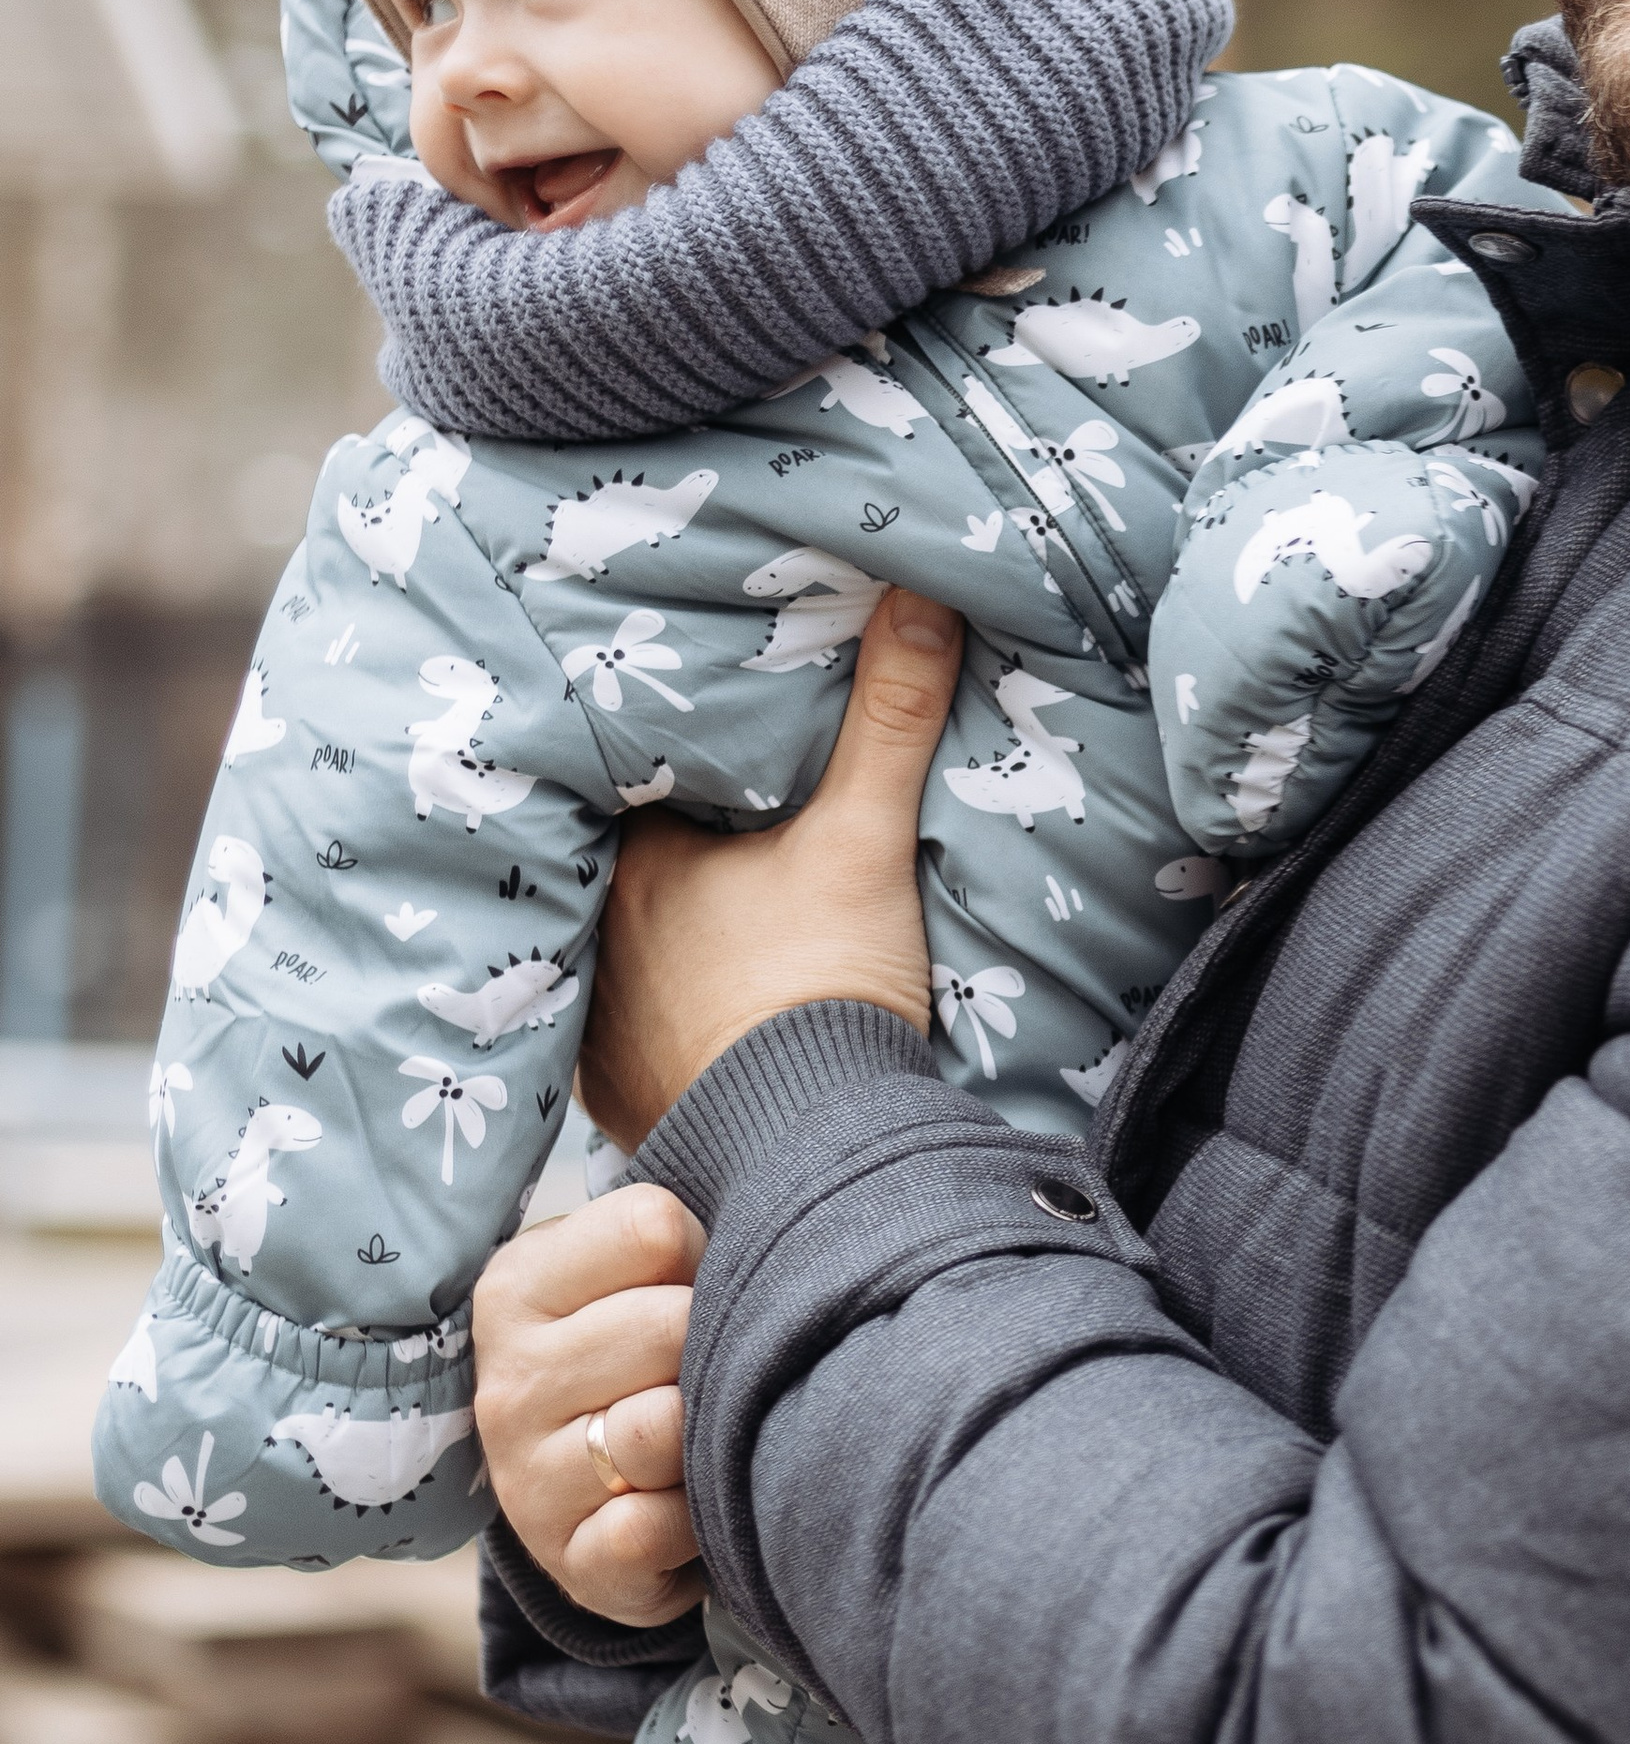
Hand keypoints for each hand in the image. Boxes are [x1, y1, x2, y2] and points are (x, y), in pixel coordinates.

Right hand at [473, 1186, 706, 1627]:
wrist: (590, 1489)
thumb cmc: (632, 1351)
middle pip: (671, 1326)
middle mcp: (508, 1382)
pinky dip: (695, 1518)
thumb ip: (672, 1234)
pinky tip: (687, 1503)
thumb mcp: (625, 1271)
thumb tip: (762, 1231)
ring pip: (665, 1428)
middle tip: (702, 1366)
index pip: (651, 1229)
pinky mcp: (572, 1563)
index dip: (701, 1253)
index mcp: (516, 1286)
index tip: (688, 1284)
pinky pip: (660, 1526)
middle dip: (712, 1343)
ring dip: (705, 1430)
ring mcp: (529, 1481)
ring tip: (697, 1432)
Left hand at [576, 592, 963, 1154]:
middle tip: (694, 830)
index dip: (654, 759)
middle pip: (612, 867)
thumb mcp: (862, 838)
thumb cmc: (823, 984)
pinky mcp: (619, 1096)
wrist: (809, 1145)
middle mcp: (594, 943)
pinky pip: (617, 1034)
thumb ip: (888, 719)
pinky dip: (645, 1016)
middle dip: (649, 851)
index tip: (684, 738)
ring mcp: (598, 1028)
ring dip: (643, 937)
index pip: (621, 783)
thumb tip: (919, 598)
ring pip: (610, 951)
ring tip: (691, 919)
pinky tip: (684, 1011)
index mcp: (635, 867)